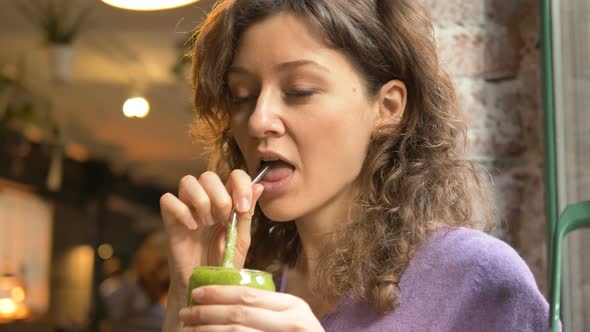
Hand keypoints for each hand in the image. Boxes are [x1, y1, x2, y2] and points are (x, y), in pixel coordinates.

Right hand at [160, 170, 263, 298]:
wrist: (206, 286)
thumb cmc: (224, 262)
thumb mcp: (241, 239)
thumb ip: (246, 213)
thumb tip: (259, 187)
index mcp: (227, 201)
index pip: (234, 175)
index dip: (240, 184)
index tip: (242, 207)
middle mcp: (206, 200)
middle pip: (208, 175)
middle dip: (219, 197)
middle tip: (222, 219)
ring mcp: (187, 208)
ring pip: (187, 181)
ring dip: (201, 201)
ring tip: (207, 224)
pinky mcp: (170, 220)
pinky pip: (168, 199)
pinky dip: (182, 212)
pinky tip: (191, 228)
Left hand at [179, 285, 324, 331]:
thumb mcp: (293, 317)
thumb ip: (269, 307)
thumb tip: (227, 295)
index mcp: (293, 306)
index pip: (249, 295)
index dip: (219, 293)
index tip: (195, 293)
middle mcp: (291, 324)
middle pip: (239, 315)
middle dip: (206, 313)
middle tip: (184, 313)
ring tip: (188, 329)